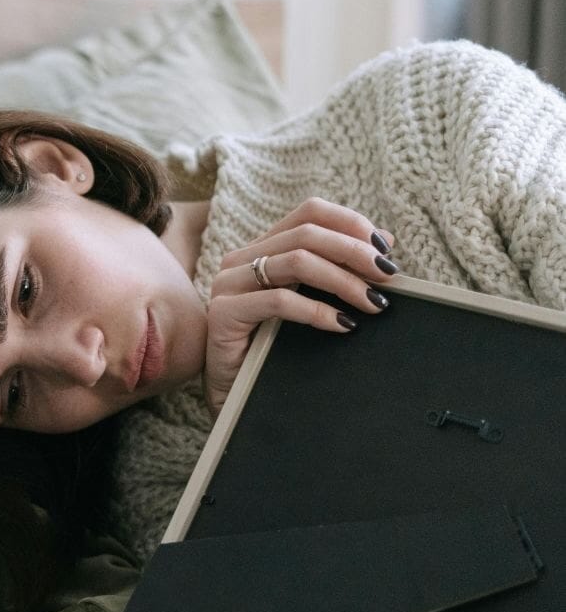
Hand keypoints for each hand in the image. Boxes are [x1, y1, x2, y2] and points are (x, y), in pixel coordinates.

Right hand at [202, 197, 396, 416]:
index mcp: (262, 249)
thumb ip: (336, 270)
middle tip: (387, 277)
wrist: (236, 399)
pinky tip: (343, 325)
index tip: (384, 250)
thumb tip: (384, 241)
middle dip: (354, 252)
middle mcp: (241, 259)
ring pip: (296, 262)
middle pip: (306, 233)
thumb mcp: (312, 303)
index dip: (349, 223)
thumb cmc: (275, 351)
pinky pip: (279, 301)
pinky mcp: (224, 313)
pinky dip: (318, 310)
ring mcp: (229, 284)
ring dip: (343, 281)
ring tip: (371, 304)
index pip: (308, 212)